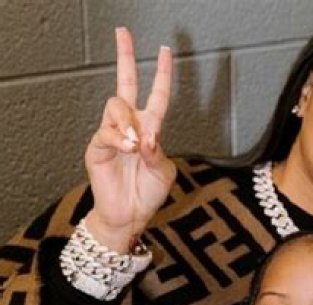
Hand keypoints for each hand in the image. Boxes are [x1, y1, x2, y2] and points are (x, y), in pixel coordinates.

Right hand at [84, 27, 176, 252]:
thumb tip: (146, 136)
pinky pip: (106, 132)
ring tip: (137, 145)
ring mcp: (112, 134)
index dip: (162, 73)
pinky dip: (120, 139)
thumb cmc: (149, 192)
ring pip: (116, 106)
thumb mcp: (164, 172)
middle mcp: (130, 125)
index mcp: (151, 128)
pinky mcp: (97, 147)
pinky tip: (129, 149)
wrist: (131, 214)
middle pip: (125, 83)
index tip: (165, 51)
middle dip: (125, 57)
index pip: (156, 94)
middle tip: (123, 33)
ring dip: (130, 122)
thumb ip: (159, 152)